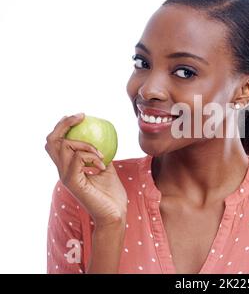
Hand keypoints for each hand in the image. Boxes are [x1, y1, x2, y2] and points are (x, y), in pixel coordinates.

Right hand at [45, 113, 126, 227]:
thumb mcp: (106, 169)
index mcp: (69, 167)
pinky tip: (102, 164)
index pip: (56, 142)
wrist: (115, 213)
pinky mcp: (73, 183)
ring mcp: (67, 177)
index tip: (81, 116)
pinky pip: (76, 159)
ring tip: (101, 155)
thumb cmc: (111, 194)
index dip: (63, 126)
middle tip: (82, 117)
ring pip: (64, 147)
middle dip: (64, 125)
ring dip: (85, 145)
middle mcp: (64, 171)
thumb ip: (99, 155)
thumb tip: (103, 138)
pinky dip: (91, 156)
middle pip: (52, 141)